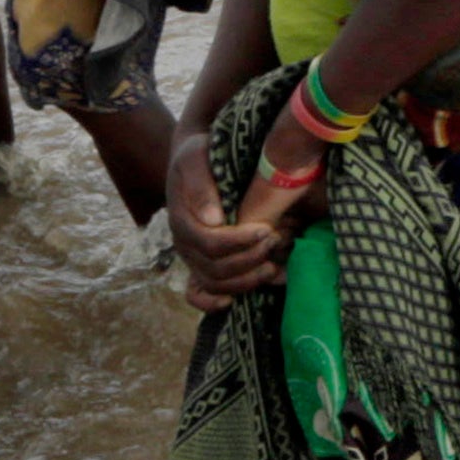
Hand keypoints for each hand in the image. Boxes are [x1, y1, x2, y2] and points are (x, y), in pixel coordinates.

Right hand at [167, 129, 320, 300]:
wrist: (194, 160)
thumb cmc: (198, 156)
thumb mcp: (195, 157)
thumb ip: (201, 185)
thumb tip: (213, 219)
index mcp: (182, 220)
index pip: (210, 243)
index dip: (240, 242)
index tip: (267, 229)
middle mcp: (184, 244)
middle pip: (215, 268)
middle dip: (249, 260)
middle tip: (278, 242)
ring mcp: (191, 256)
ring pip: (214, 284)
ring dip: (245, 281)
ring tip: (273, 268)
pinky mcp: (200, 261)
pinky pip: (198, 293)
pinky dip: (211, 303)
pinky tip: (232, 302)